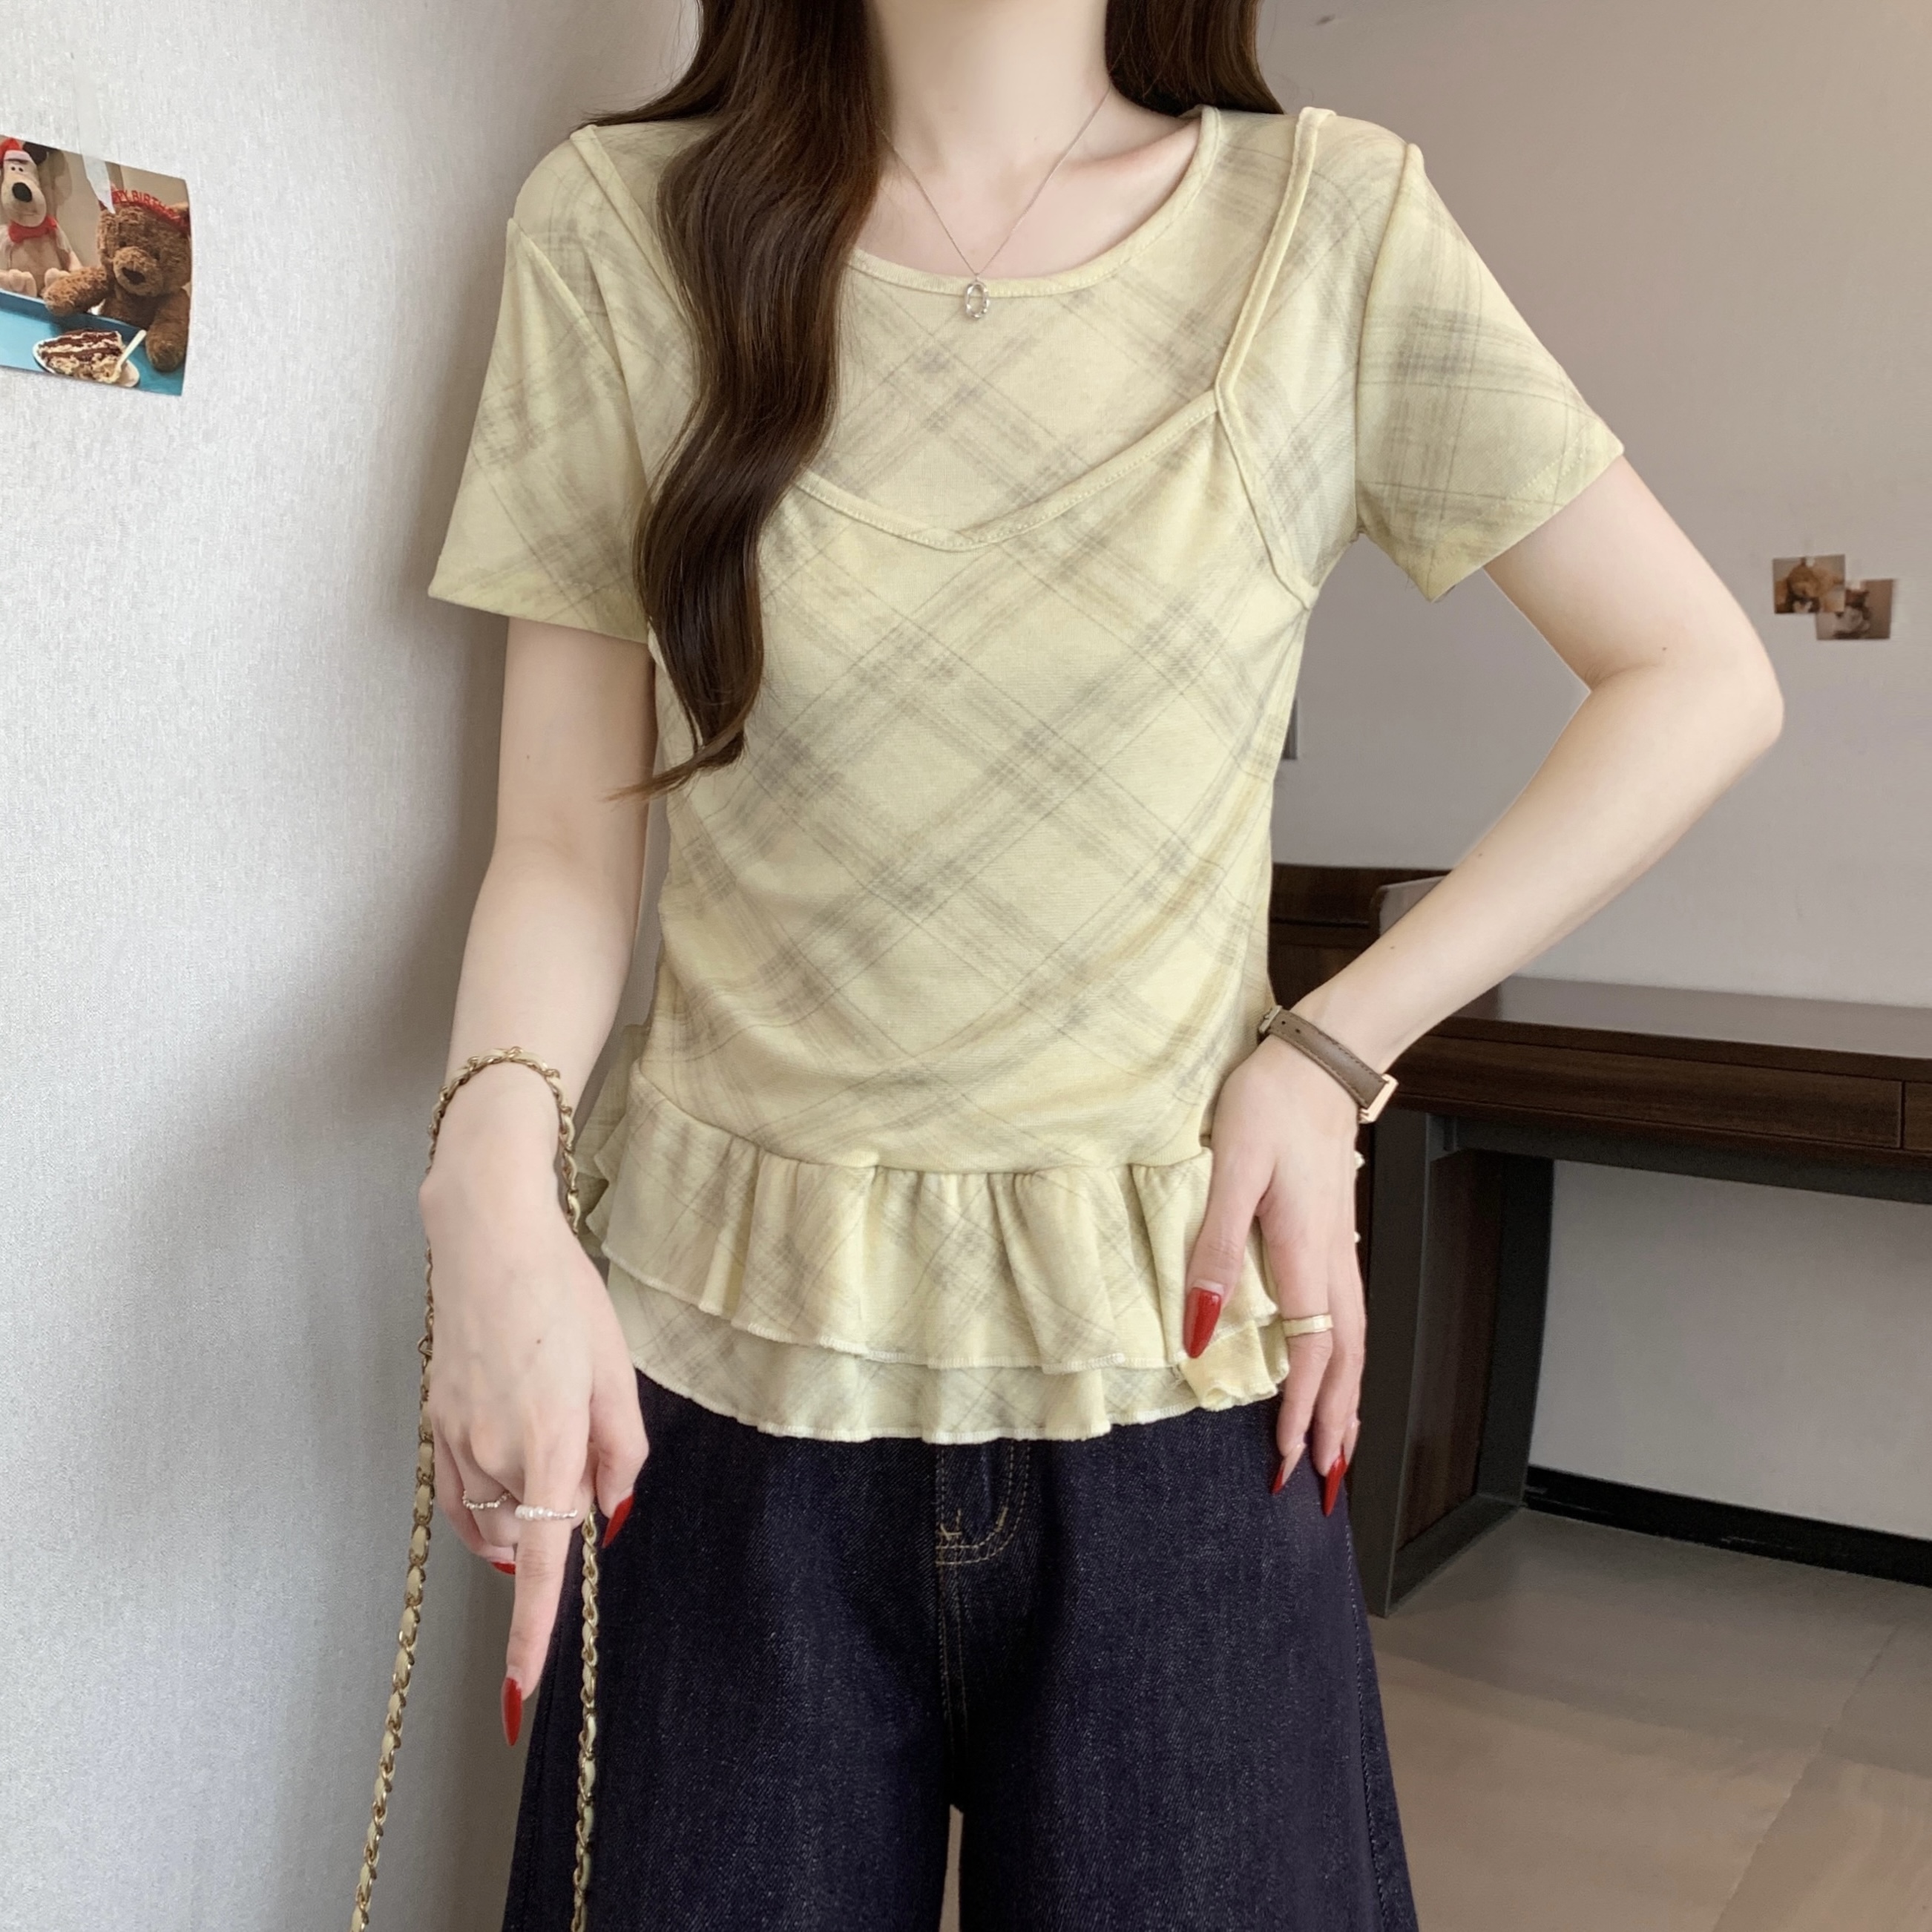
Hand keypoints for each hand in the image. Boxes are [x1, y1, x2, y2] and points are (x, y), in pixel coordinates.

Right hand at [418, 1067, 646, 1739]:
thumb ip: (620, 1451)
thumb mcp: (615, 1370)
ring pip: (498, 1514)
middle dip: (564, 1508)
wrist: (488, 1238)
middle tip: (584, 1433)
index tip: (519, 1693)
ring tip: (548, 1426)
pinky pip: (464, 1496)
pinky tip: (508, 1474)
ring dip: (526, 1504)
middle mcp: (495, 1450)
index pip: (543, 1562)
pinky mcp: (436, 1424)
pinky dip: (490, 1503)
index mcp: (551, 1439)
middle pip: (535, 1526)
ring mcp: (457, 1439)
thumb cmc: (564, 1298)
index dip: (532, 1633)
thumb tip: (609, 1514)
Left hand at [1181, 1037, 1365, 1502]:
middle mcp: (1333, 1261)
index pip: (1309, 1356)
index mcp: (1304, 1254)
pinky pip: (1349, 1314)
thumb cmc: (1270, 1104)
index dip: (1300, 1413)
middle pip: (1345, 1362)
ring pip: (1354, 1341)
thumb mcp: (1230, 1169)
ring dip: (1349, 1398)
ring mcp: (1341, 1248)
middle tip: (1324, 1482)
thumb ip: (1214, 1250)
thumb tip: (1200, 1328)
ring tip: (1343, 1446)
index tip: (1287, 1461)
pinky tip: (1338, 1367)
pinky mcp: (1336, 1233)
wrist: (1318, 1058)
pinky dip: (1348, 1358)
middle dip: (1336, 1425)